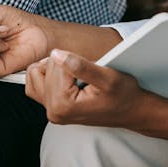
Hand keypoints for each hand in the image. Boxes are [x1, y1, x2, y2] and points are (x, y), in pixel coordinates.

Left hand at [25, 49, 145, 127]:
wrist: (131, 110)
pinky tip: (65, 78)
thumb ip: (81, 66)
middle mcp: (53, 112)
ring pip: (37, 74)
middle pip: (45, 68)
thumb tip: (56, 54)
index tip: (91, 70)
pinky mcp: (52, 109)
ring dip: (54, 69)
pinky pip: (36, 84)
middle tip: (87, 75)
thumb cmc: (124, 95)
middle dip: (65, 65)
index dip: (75, 59)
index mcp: (64, 105)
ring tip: (75, 76)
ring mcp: (52, 112)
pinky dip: (47, 76)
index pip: (56, 63)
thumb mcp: (107, 77)